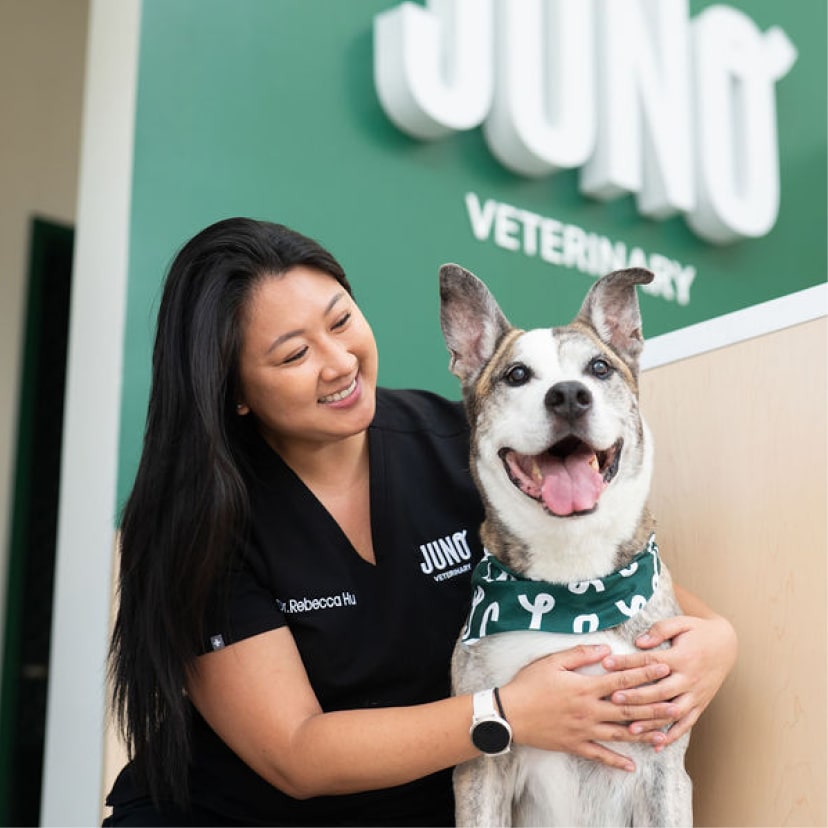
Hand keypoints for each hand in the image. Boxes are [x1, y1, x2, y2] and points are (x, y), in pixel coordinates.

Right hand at [499, 644, 677, 771]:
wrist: (510, 714)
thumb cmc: (529, 684)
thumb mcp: (552, 661)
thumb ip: (580, 654)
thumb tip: (606, 650)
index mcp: (584, 687)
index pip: (621, 680)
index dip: (643, 673)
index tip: (663, 667)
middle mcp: (589, 711)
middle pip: (628, 709)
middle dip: (654, 706)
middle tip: (676, 703)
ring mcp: (584, 730)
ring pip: (620, 734)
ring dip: (644, 734)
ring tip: (665, 733)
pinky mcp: (575, 745)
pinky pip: (599, 755)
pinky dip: (616, 761)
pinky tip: (632, 765)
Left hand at [603, 613, 737, 748]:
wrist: (727, 644)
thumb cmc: (698, 631)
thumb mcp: (681, 623)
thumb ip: (659, 631)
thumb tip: (638, 643)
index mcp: (682, 657)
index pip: (649, 661)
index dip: (627, 663)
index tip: (606, 664)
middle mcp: (689, 679)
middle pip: (659, 691)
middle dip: (635, 696)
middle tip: (612, 699)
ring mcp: (696, 694)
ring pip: (671, 713)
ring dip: (651, 722)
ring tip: (629, 729)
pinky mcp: (701, 705)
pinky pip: (687, 724)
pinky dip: (672, 736)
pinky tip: (656, 744)